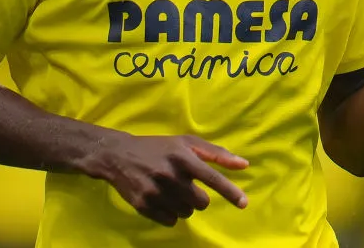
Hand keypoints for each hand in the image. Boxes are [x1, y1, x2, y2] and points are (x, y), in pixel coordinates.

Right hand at [89, 133, 248, 226]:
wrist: (119, 155)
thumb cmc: (158, 147)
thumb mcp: (185, 142)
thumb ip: (215, 153)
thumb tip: (244, 164)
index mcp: (182, 157)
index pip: (211, 177)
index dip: (229, 191)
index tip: (244, 203)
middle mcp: (170, 175)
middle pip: (201, 203)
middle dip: (198, 197)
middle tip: (186, 186)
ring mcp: (156, 192)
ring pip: (186, 213)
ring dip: (184, 205)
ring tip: (171, 190)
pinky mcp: (144, 206)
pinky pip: (171, 221)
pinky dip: (170, 213)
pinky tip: (161, 199)